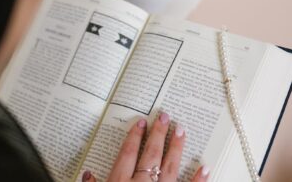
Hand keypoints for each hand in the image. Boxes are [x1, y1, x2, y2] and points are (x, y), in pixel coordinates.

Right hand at [82, 113, 209, 181]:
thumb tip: (87, 175)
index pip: (127, 155)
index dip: (134, 137)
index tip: (141, 123)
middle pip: (149, 156)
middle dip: (157, 135)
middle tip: (164, 117)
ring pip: (169, 168)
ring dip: (176, 148)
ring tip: (182, 131)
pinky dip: (198, 180)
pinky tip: (204, 167)